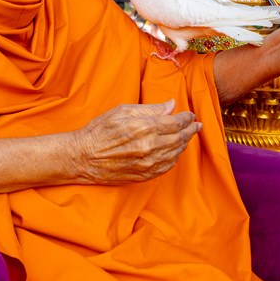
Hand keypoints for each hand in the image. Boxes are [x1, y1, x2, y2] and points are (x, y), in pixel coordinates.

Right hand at [75, 99, 201, 184]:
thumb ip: (150, 109)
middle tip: (196, 125)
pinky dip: (175, 157)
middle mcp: (150, 147)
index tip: (190, 115)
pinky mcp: (144, 175)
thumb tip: (171, 105)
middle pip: (180, 138)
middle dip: (190, 130)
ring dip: (184, 143)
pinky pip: (167, 166)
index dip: (186, 118)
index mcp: (145, 127)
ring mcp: (148, 163)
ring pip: (176, 153)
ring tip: (188, 136)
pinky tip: (176, 151)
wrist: (83, 157)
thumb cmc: (99, 131)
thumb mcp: (123, 111)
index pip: (176, 122)